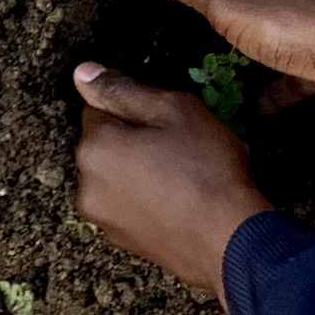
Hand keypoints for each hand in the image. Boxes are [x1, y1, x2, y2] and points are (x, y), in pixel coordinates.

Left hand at [72, 63, 272, 294]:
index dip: (136, 108)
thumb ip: (123, 89)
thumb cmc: (208, 172)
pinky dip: (148, 198)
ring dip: (141, 170)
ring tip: (183, 178)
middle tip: (179, 147)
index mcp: (94, 148)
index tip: (166, 120)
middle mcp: (86, 186)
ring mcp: (103, 219)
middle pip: (106, 144)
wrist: (231, 242)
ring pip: (118, 176)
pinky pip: (129, 205)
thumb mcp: (174, 110)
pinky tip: (180, 200)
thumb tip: (83, 72)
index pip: (99, 107)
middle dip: (135, 140)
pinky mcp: (123, 241)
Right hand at [143, 0, 314, 112]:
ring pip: (273, 36)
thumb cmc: (290, 21)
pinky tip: (255, 109)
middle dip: (224, 16)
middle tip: (190, 40)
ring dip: (252, 52)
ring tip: (219, 74)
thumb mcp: (227, 2)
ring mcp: (311, 21)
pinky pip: (293, 74)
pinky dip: (276, 88)